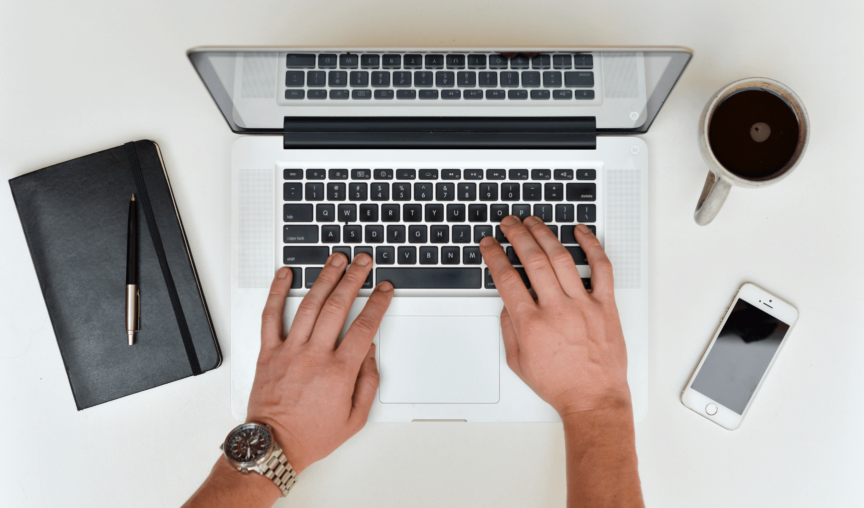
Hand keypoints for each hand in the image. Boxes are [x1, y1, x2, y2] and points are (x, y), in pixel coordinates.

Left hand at [246, 253, 393, 473]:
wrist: (273, 446)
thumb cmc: (311, 435)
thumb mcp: (355, 418)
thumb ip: (368, 382)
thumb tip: (370, 352)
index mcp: (339, 371)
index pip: (364, 326)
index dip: (378, 303)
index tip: (384, 290)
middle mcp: (314, 355)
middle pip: (338, 306)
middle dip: (354, 279)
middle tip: (363, 263)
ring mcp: (289, 351)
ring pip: (309, 305)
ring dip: (324, 278)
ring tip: (335, 260)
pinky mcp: (268, 352)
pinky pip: (270, 316)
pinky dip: (277, 292)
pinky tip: (285, 274)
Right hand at [479, 216, 629, 416]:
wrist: (593, 398)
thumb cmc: (559, 384)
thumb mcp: (519, 362)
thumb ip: (509, 329)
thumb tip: (508, 303)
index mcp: (532, 324)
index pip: (507, 278)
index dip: (494, 256)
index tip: (489, 244)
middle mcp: (557, 310)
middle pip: (532, 260)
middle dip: (516, 236)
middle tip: (508, 224)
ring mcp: (583, 305)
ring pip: (561, 258)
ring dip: (544, 234)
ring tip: (533, 222)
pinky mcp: (605, 305)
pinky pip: (601, 268)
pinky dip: (592, 246)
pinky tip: (580, 232)